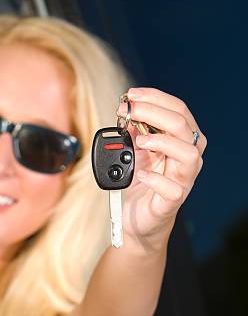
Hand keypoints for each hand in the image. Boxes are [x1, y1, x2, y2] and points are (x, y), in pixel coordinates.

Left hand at [117, 87, 206, 253]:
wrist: (137, 220)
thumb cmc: (141, 185)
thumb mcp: (136, 153)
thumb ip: (134, 133)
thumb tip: (127, 113)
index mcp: (181, 141)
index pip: (178, 110)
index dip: (156, 99)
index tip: (131, 95)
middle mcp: (187, 158)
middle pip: (182, 126)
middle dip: (154, 113)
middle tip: (130, 111)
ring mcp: (183, 179)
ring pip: (188, 153)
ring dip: (162, 141)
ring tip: (140, 141)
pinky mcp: (173, 200)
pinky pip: (173, 188)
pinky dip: (155, 179)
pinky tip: (141, 174)